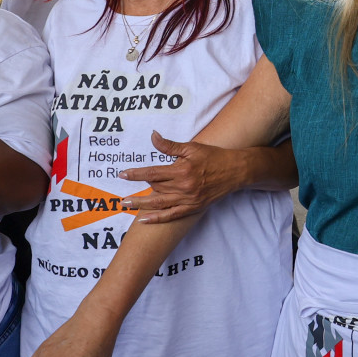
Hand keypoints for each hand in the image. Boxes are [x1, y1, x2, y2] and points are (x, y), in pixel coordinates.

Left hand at [118, 131, 247, 223]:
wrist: (235, 171)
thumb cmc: (213, 157)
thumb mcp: (191, 147)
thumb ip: (170, 145)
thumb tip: (153, 136)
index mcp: (182, 170)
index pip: (153, 173)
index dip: (136, 174)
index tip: (122, 174)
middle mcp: (184, 186)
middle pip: (155, 188)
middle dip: (139, 188)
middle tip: (124, 191)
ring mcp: (188, 199)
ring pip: (159, 204)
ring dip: (140, 205)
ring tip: (125, 204)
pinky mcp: (193, 207)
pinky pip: (172, 215)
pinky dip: (157, 219)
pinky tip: (144, 220)